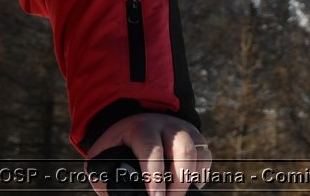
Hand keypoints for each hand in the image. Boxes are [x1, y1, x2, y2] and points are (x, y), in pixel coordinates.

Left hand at [85, 112, 209, 195]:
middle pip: (184, 150)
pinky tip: (188, 185)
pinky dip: (200, 174)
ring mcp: (184, 130)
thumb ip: (106, 176)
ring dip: (191, 179)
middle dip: (179, 181)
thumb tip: (116, 193)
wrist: (131, 121)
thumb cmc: (117, 145)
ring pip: (199, 153)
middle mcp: (167, 125)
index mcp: (141, 128)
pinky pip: (206, 157)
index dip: (155, 175)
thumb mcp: (103, 156)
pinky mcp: (196, 138)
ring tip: (176, 194)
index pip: (151, 149)